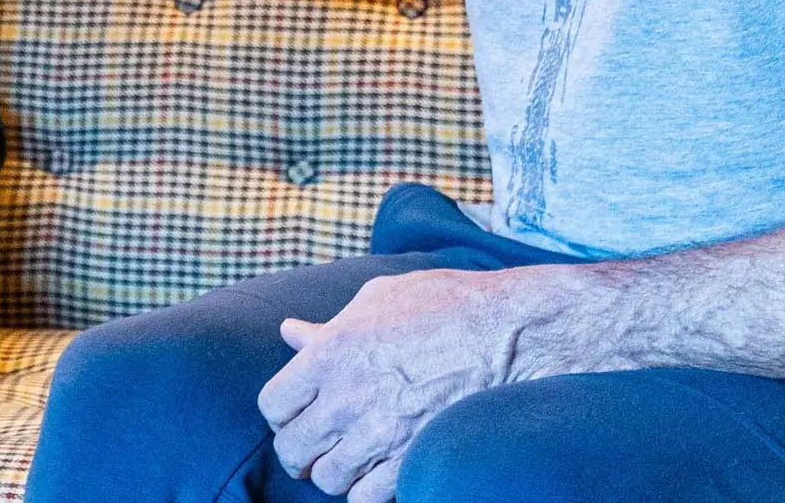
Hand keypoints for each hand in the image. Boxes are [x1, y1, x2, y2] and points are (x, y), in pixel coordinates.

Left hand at [256, 268, 527, 502]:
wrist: (511, 332)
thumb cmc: (445, 304)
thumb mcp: (377, 300)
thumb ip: (328, 326)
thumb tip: (291, 333)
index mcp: (329, 354)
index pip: (273, 406)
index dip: (281, 414)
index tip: (296, 414)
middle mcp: (346, 399)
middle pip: (292, 450)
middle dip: (301, 449)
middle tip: (319, 443)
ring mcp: (379, 434)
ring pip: (328, 479)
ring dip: (335, 471)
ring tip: (351, 458)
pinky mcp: (413, 459)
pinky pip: (367, 498)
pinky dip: (367, 491)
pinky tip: (379, 473)